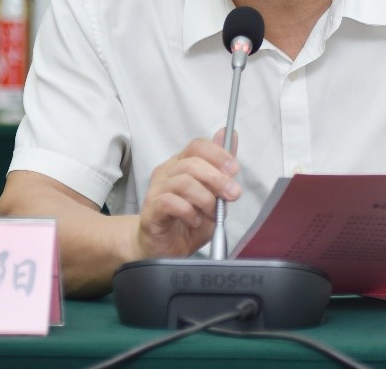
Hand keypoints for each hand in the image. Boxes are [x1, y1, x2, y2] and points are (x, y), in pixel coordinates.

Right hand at [133, 130, 240, 260]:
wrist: (163, 249)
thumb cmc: (187, 221)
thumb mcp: (213, 196)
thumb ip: (221, 169)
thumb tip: (231, 136)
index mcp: (181, 164)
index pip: (197, 146)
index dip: (218, 154)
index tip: (234, 169)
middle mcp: (167, 173)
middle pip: (192, 163)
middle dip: (217, 179)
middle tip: (232, 195)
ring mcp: (156, 190)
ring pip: (183, 182)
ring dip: (205, 198)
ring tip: (212, 214)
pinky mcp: (151, 210)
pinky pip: (170, 202)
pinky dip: (189, 212)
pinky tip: (195, 221)